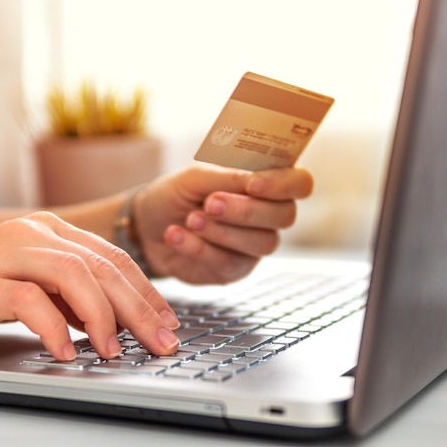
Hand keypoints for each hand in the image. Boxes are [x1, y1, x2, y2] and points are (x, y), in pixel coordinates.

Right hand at [0, 212, 180, 360]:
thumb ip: (73, 297)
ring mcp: (7, 253)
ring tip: (113, 350)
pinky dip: (52, 328)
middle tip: (160, 341)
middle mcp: (35, 234)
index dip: (146, 291)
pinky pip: (27, 300)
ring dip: (100, 316)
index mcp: (54, 232)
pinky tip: (64, 352)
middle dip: (138, 308)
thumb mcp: (37, 286)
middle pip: (101, 266)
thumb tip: (119, 323)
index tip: (168, 323)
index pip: (113, 258)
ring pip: (72, 274)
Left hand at [134, 164, 313, 283]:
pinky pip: (228, 263)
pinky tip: (176, 235)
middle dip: (246, 210)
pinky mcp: (233, 270)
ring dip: (223, 231)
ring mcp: (254, 245)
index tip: (252, 185)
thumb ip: (227, 177)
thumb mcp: (196, 177)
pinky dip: (199, 248)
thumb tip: (254, 181)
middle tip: (211, 203)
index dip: (283, 184)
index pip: (299, 182)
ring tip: (191, 219)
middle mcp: (267, 215)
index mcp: (265, 183)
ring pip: (261, 242)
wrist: (147, 225)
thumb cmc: (176, 195)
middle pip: (285, 216)